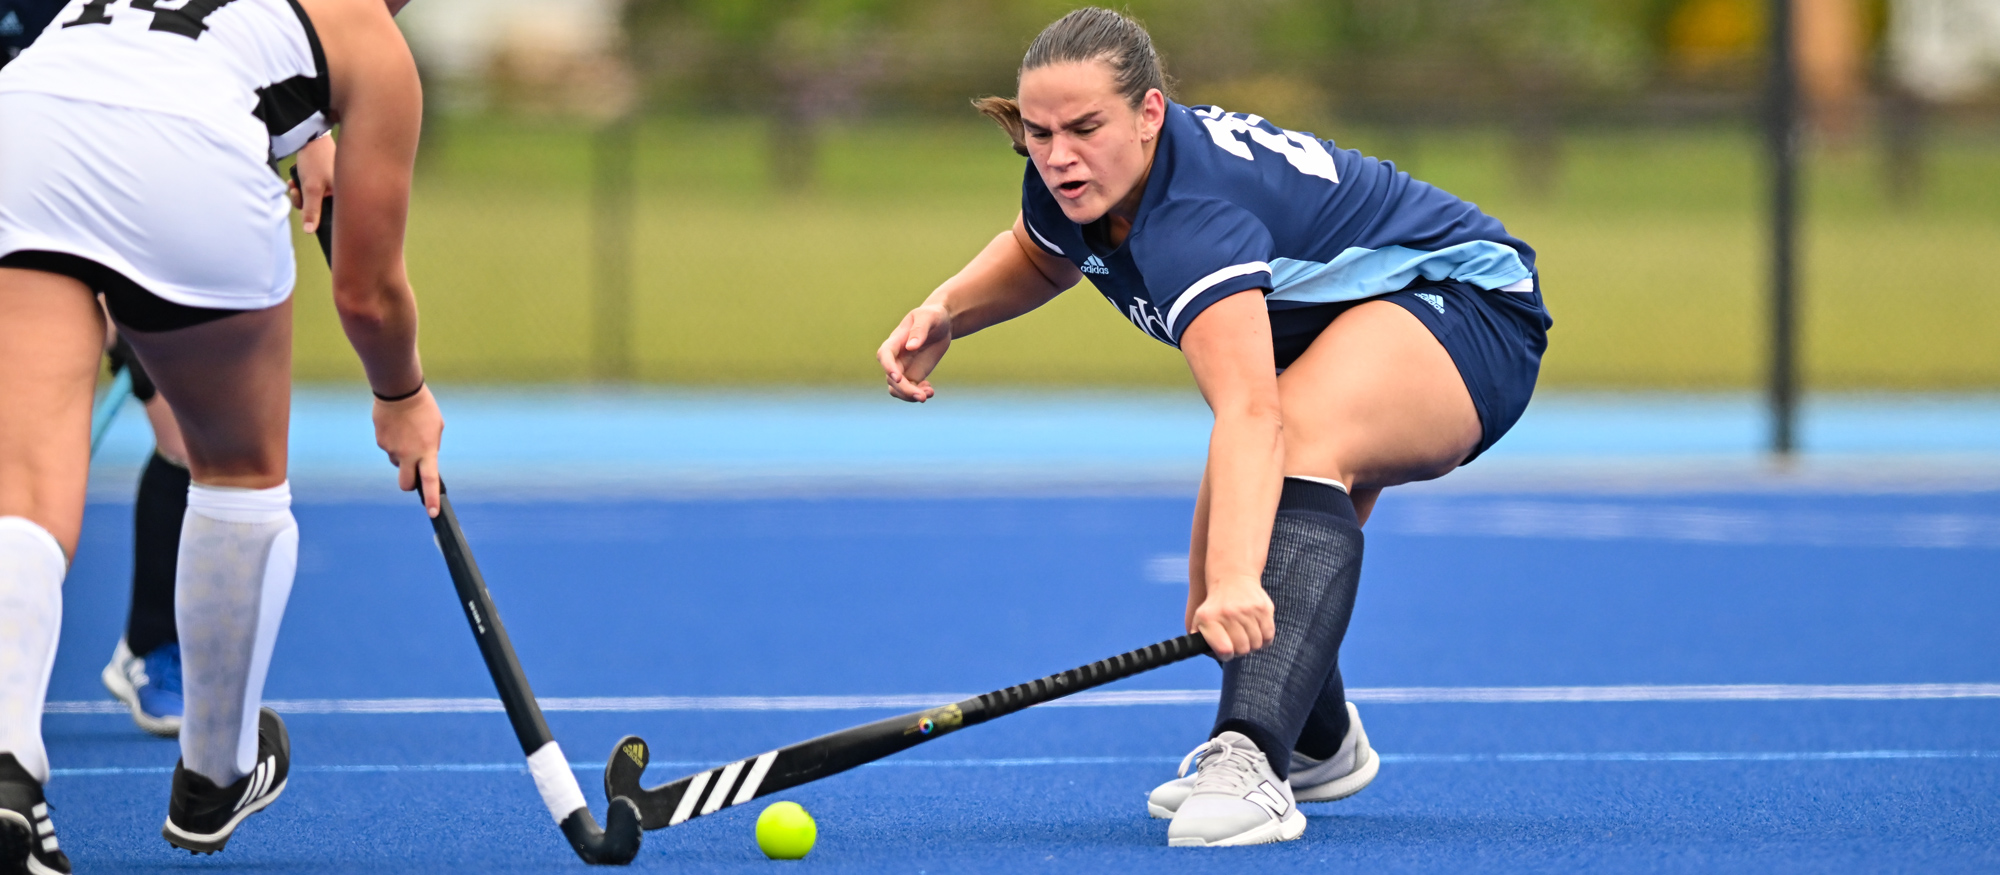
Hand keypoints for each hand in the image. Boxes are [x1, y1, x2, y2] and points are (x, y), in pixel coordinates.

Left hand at [287, 134, 336, 233]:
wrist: (311, 136)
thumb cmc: (316, 160)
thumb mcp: (311, 188)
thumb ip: (311, 210)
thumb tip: (310, 231)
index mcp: (346, 194)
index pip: (333, 215)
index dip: (316, 216)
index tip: (304, 209)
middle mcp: (344, 190)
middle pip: (321, 207)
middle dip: (305, 202)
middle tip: (297, 192)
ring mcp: (335, 183)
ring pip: (315, 198)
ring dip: (301, 193)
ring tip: (295, 184)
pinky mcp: (327, 177)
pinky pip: (314, 188)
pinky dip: (304, 185)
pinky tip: (296, 179)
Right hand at [372, 385, 442, 515]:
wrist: (399, 391)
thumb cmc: (423, 408)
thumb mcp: (436, 428)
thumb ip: (432, 448)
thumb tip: (425, 461)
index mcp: (426, 452)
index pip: (429, 481)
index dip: (430, 499)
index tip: (433, 513)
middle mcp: (407, 455)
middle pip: (405, 484)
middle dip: (409, 484)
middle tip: (414, 473)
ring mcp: (391, 449)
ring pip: (396, 462)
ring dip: (402, 455)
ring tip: (407, 434)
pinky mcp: (380, 441)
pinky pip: (388, 448)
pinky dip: (394, 442)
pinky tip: (398, 427)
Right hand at [876, 304, 951, 401]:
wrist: (942, 324)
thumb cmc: (932, 316)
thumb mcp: (928, 317)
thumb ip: (919, 330)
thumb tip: (911, 347)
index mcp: (895, 341)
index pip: (885, 355)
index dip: (888, 367)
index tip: (898, 378)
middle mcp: (896, 357)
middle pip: (891, 378)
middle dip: (905, 389)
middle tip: (922, 396)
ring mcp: (903, 368)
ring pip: (897, 388)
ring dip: (910, 396)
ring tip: (929, 393)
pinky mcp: (913, 375)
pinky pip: (910, 390)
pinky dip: (918, 394)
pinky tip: (930, 390)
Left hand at [1189, 577, 1274, 660]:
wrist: (1232, 577)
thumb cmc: (1215, 605)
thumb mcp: (1200, 619)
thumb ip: (1199, 639)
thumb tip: (1209, 654)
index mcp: (1210, 619)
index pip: (1224, 650)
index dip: (1227, 655)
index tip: (1226, 651)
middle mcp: (1229, 613)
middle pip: (1242, 648)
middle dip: (1240, 651)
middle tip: (1238, 645)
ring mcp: (1248, 610)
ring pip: (1256, 643)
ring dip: (1252, 645)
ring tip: (1247, 639)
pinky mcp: (1264, 607)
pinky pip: (1269, 634)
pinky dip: (1264, 639)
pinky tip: (1257, 634)